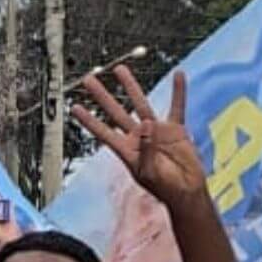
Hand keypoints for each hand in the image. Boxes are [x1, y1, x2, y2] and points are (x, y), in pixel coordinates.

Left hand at [74, 68, 204, 208]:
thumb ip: (146, 148)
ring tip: (120, 70)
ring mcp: (155, 131)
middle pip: (115, 112)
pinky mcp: (175, 129)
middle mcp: (137, 137)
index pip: (102, 132)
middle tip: (88, 80)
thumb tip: (146, 124)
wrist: (186, 192)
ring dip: (131, 86)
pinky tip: (178, 75)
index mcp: (126, 150)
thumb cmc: (165, 188)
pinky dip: (178, 91)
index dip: (89, 121)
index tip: (74, 108)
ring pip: (141, 103)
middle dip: (101, 96)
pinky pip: (176, 106)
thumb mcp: (149, 172)